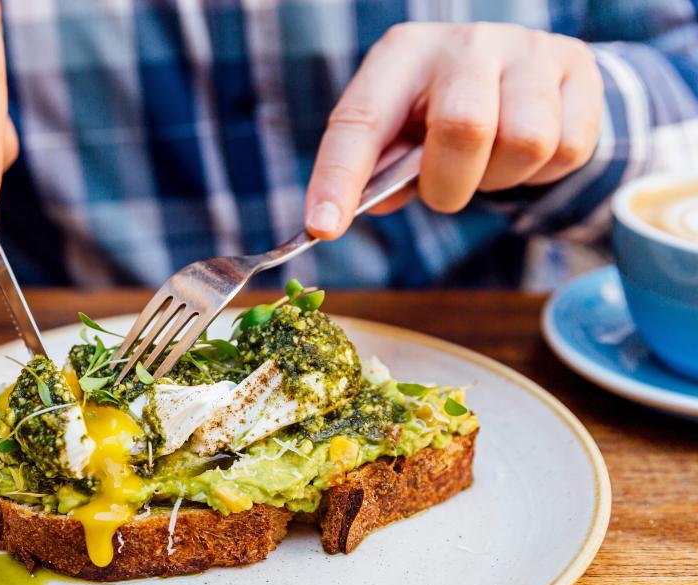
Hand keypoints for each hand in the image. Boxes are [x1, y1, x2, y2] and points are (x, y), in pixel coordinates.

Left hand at [305, 22, 602, 237]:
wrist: (520, 69)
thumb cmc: (440, 112)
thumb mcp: (399, 134)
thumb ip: (377, 174)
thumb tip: (349, 212)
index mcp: (401, 55)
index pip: (361, 121)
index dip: (339, 178)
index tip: (323, 226)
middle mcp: (464, 42)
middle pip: (465, 126)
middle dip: (449, 184)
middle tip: (443, 188)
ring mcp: (526, 49)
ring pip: (526, 141)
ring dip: (501, 179)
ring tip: (488, 163)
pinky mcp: (577, 67)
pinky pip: (569, 149)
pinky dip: (544, 173)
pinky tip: (526, 152)